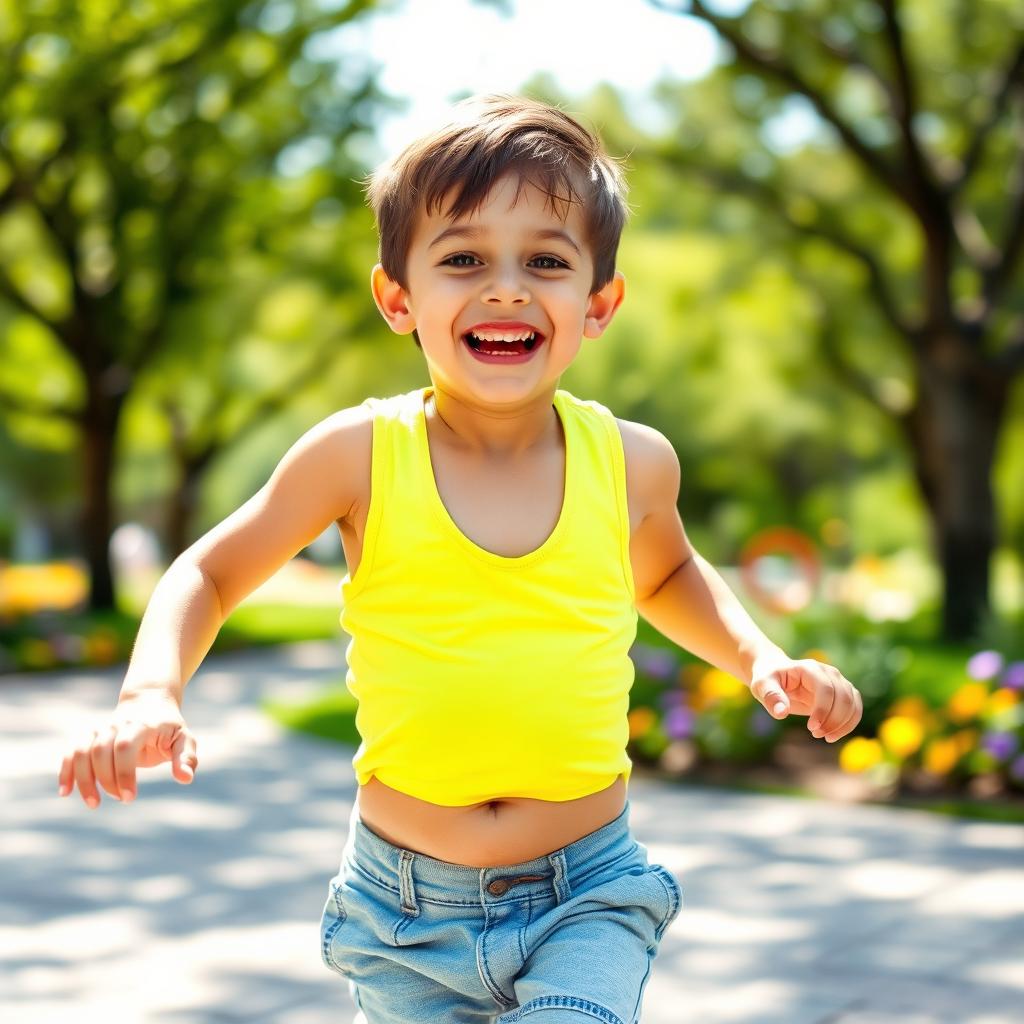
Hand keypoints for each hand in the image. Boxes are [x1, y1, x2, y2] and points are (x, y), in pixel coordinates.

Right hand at [57, 692, 198, 807]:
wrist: (149, 702)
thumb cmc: (168, 726)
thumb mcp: (184, 738)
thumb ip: (186, 757)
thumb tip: (185, 779)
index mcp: (141, 725)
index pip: (125, 747)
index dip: (123, 773)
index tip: (130, 797)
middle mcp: (116, 724)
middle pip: (101, 751)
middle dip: (107, 780)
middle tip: (122, 799)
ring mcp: (101, 729)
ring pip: (82, 752)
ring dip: (83, 780)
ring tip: (94, 803)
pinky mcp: (89, 736)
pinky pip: (72, 752)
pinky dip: (66, 771)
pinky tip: (65, 792)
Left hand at [748, 653, 862, 742]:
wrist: (776, 674)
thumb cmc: (768, 679)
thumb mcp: (762, 685)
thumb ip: (771, 697)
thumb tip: (782, 713)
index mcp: (810, 668)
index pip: (826, 689)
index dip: (822, 710)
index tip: (811, 728)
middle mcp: (828, 672)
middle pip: (843, 698)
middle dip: (833, 720)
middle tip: (815, 734)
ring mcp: (838, 682)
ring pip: (852, 704)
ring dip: (842, 724)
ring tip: (824, 737)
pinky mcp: (842, 693)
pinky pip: (855, 709)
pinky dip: (848, 724)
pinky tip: (833, 735)